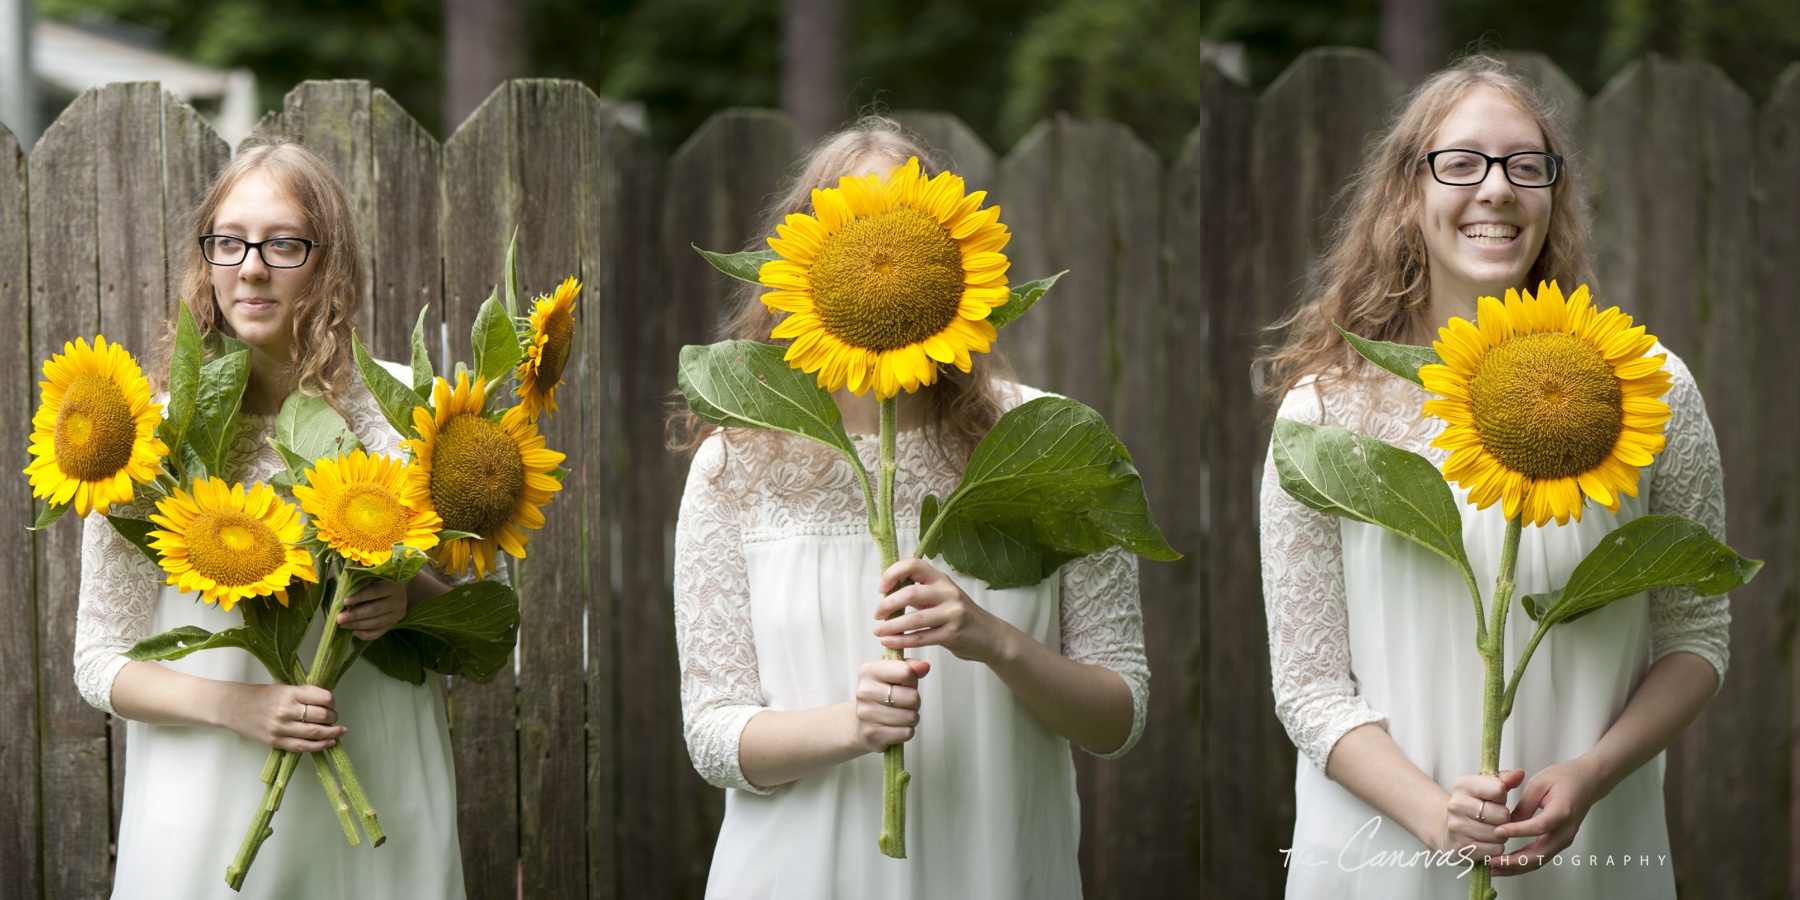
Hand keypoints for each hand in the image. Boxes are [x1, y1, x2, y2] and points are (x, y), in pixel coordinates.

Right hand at [222, 683, 345, 751]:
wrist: (233, 706)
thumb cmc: (260, 696)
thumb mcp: (283, 688)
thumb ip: (303, 695)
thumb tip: (327, 704)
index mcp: (289, 693)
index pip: (322, 697)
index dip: (332, 701)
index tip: (332, 703)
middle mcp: (285, 710)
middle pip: (321, 716)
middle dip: (333, 717)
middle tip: (334, 717)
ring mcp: (280, 728)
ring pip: (314, 733)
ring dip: (332, 732)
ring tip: (340, 731)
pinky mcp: (275, 742)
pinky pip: (302, 746)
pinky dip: (319, 745)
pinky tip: (330, 742)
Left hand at [339, 578, 407, 640]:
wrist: (400, 589)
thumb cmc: (383, 579)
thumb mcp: (376, 576)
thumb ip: (363, 580)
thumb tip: (344, 590)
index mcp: (394, 586)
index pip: (375, 592)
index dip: (360, 597)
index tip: (345, 601)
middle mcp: (398, 601)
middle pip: (375, 610)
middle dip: (355, 615)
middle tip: (340, 618)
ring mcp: (397, 614)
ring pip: (376, 623)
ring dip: (357, 625)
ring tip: (342, 625)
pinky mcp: (394, 623)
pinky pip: (379, 632)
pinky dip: (366, 634)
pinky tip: (354, 632)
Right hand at [852, 658, 930, 752]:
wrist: (861, 724)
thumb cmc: (882, 697)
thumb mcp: (894, 675)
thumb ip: (911, 667)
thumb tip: (924, 666)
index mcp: (869, 671)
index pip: (906, 672)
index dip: (911, 680)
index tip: (904, 684)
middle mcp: (865, 692)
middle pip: (912, 697)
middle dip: (915, 701)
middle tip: (904, 703)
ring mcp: (867, 714)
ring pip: (911, 717)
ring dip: (911, 718)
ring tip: (899, 715)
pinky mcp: (873, 734)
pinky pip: (906, 732)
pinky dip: (906, 731)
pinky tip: (895, 727)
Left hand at [873, 558, 1009, 662]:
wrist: (990, 637)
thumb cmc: (960, 616)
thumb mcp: (943, 597)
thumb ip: (921, 592)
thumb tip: (888, 592)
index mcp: (942, 579)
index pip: (914, 564)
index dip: (893, 573)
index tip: (882, 588)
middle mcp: (948, 592)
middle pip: (910, 593)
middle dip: (888, 604)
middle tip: (877, 615)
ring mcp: (952, 613)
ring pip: (914, 618)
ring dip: (891, 626)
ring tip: (878, 632)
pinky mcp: (953, 634)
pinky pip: (921, 637)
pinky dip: (902, 641)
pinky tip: (890, 642)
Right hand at [1439, 768, 1522, 862]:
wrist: (1449, 829)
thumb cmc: (1473, 807)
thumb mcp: (1484, 788)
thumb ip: (1503, 780)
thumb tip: (1519, 774)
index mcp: (1463, 785)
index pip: (1499, 789)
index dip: (1502, 797)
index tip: (1494, 800)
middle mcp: (1456, 804)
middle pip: (1502, 814)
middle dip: (1504, 819)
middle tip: (1494, 819)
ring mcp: (1457, 827)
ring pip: (1500, 835)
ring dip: (1501, 835)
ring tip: (1490, 830)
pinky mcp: (1462, 847)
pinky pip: (1494, 850)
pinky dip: (1495, 848)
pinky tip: (1485, 842)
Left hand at [1491, 758, 1601, 874]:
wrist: (1588, 782)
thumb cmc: (1565, 778)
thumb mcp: (1539, 783)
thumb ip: (1524, 805)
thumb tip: (1506, 823)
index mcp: (1562, 812)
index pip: (1539, 826)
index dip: (1518, 831)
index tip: (1497, 832)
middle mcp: (1566, 831)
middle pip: (1540, 853)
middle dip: (1514, 861)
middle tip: (1491, 861)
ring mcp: (1564, 840)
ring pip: (1540, 860)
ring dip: (1517, 867)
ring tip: (1494, 868)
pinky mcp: (1559, 842)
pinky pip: (1541, 857)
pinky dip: (1523, 863)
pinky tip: (1507, 864)